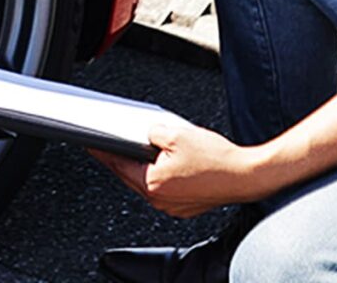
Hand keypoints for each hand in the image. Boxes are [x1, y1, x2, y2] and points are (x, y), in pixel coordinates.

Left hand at [91, 120, 262, 218]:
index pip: (118, 165)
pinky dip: (161, 174)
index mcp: (153, 183)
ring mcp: (173, 205)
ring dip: (144, 166)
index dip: (103, 152)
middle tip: (113, 142)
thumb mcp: (176, 132)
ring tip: (144, 147)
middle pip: (131, 176)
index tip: (91, 143)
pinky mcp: (185, 205)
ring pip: (148, 182)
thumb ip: (152, 131)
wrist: (245, 176)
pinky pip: (164, 187)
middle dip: (123, 158)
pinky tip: (167, 160)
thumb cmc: (216, 158)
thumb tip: (146, 134)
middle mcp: (160, 199)